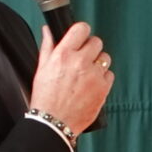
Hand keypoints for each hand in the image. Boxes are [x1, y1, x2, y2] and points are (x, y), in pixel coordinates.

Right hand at [28, 20, 114, 134]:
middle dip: (90, 48)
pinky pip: (110, 75)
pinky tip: (91, 84)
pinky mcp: (103, 88)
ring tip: (87, 73)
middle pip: (96, 42)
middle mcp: (80, 62)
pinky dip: (103, 78)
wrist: (54, 122)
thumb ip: (47, 46)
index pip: (81, 29)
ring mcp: (94, 76)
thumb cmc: (46, 97)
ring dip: (98, 63)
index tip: (81, 38)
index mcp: (64, 54)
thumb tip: (48, 30)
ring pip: (105, 58)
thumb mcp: (42, 68)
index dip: (82, 32)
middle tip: (83, 58)